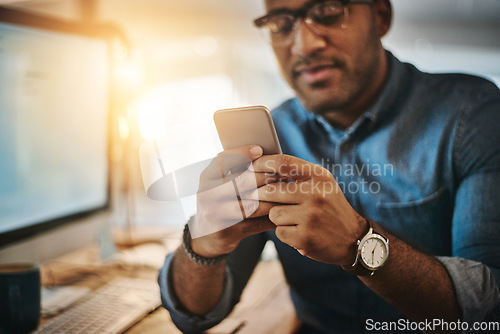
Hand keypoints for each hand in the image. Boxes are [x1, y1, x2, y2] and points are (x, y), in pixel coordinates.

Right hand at [191, 145, 278, 257]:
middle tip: (284, 175)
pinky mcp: (225, 232)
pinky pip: (255, 223)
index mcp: (206, 178)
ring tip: (288, 194)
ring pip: (252, 205)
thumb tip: (267, 155)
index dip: (242, 153)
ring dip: (273, 199)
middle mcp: (206, 194)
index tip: (260, 150)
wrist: (206, 235)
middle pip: (242, 182)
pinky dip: (271, 218)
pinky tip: (283, 212)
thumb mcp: (220, 184)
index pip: (222, 160)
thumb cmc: (221, 202)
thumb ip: (237, 171)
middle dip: (267, 177)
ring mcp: (214, 214)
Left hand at [247, 154, 366, 264]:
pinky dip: (285, 233)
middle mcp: (316, 194)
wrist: (353, 239)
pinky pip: (279, 232)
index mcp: (319, 177)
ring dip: (278, 218)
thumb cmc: (330, 208)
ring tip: (294, 220)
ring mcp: (310, 217)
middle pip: (271, 190)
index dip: (262, 163)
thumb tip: (261, 163)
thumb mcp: (322, 184)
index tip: (250, 167)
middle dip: (262, 196)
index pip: (284, 162)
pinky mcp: (305, 237)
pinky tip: (299, 232)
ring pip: (273, 213)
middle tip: (262, 199)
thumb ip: (298, 174)